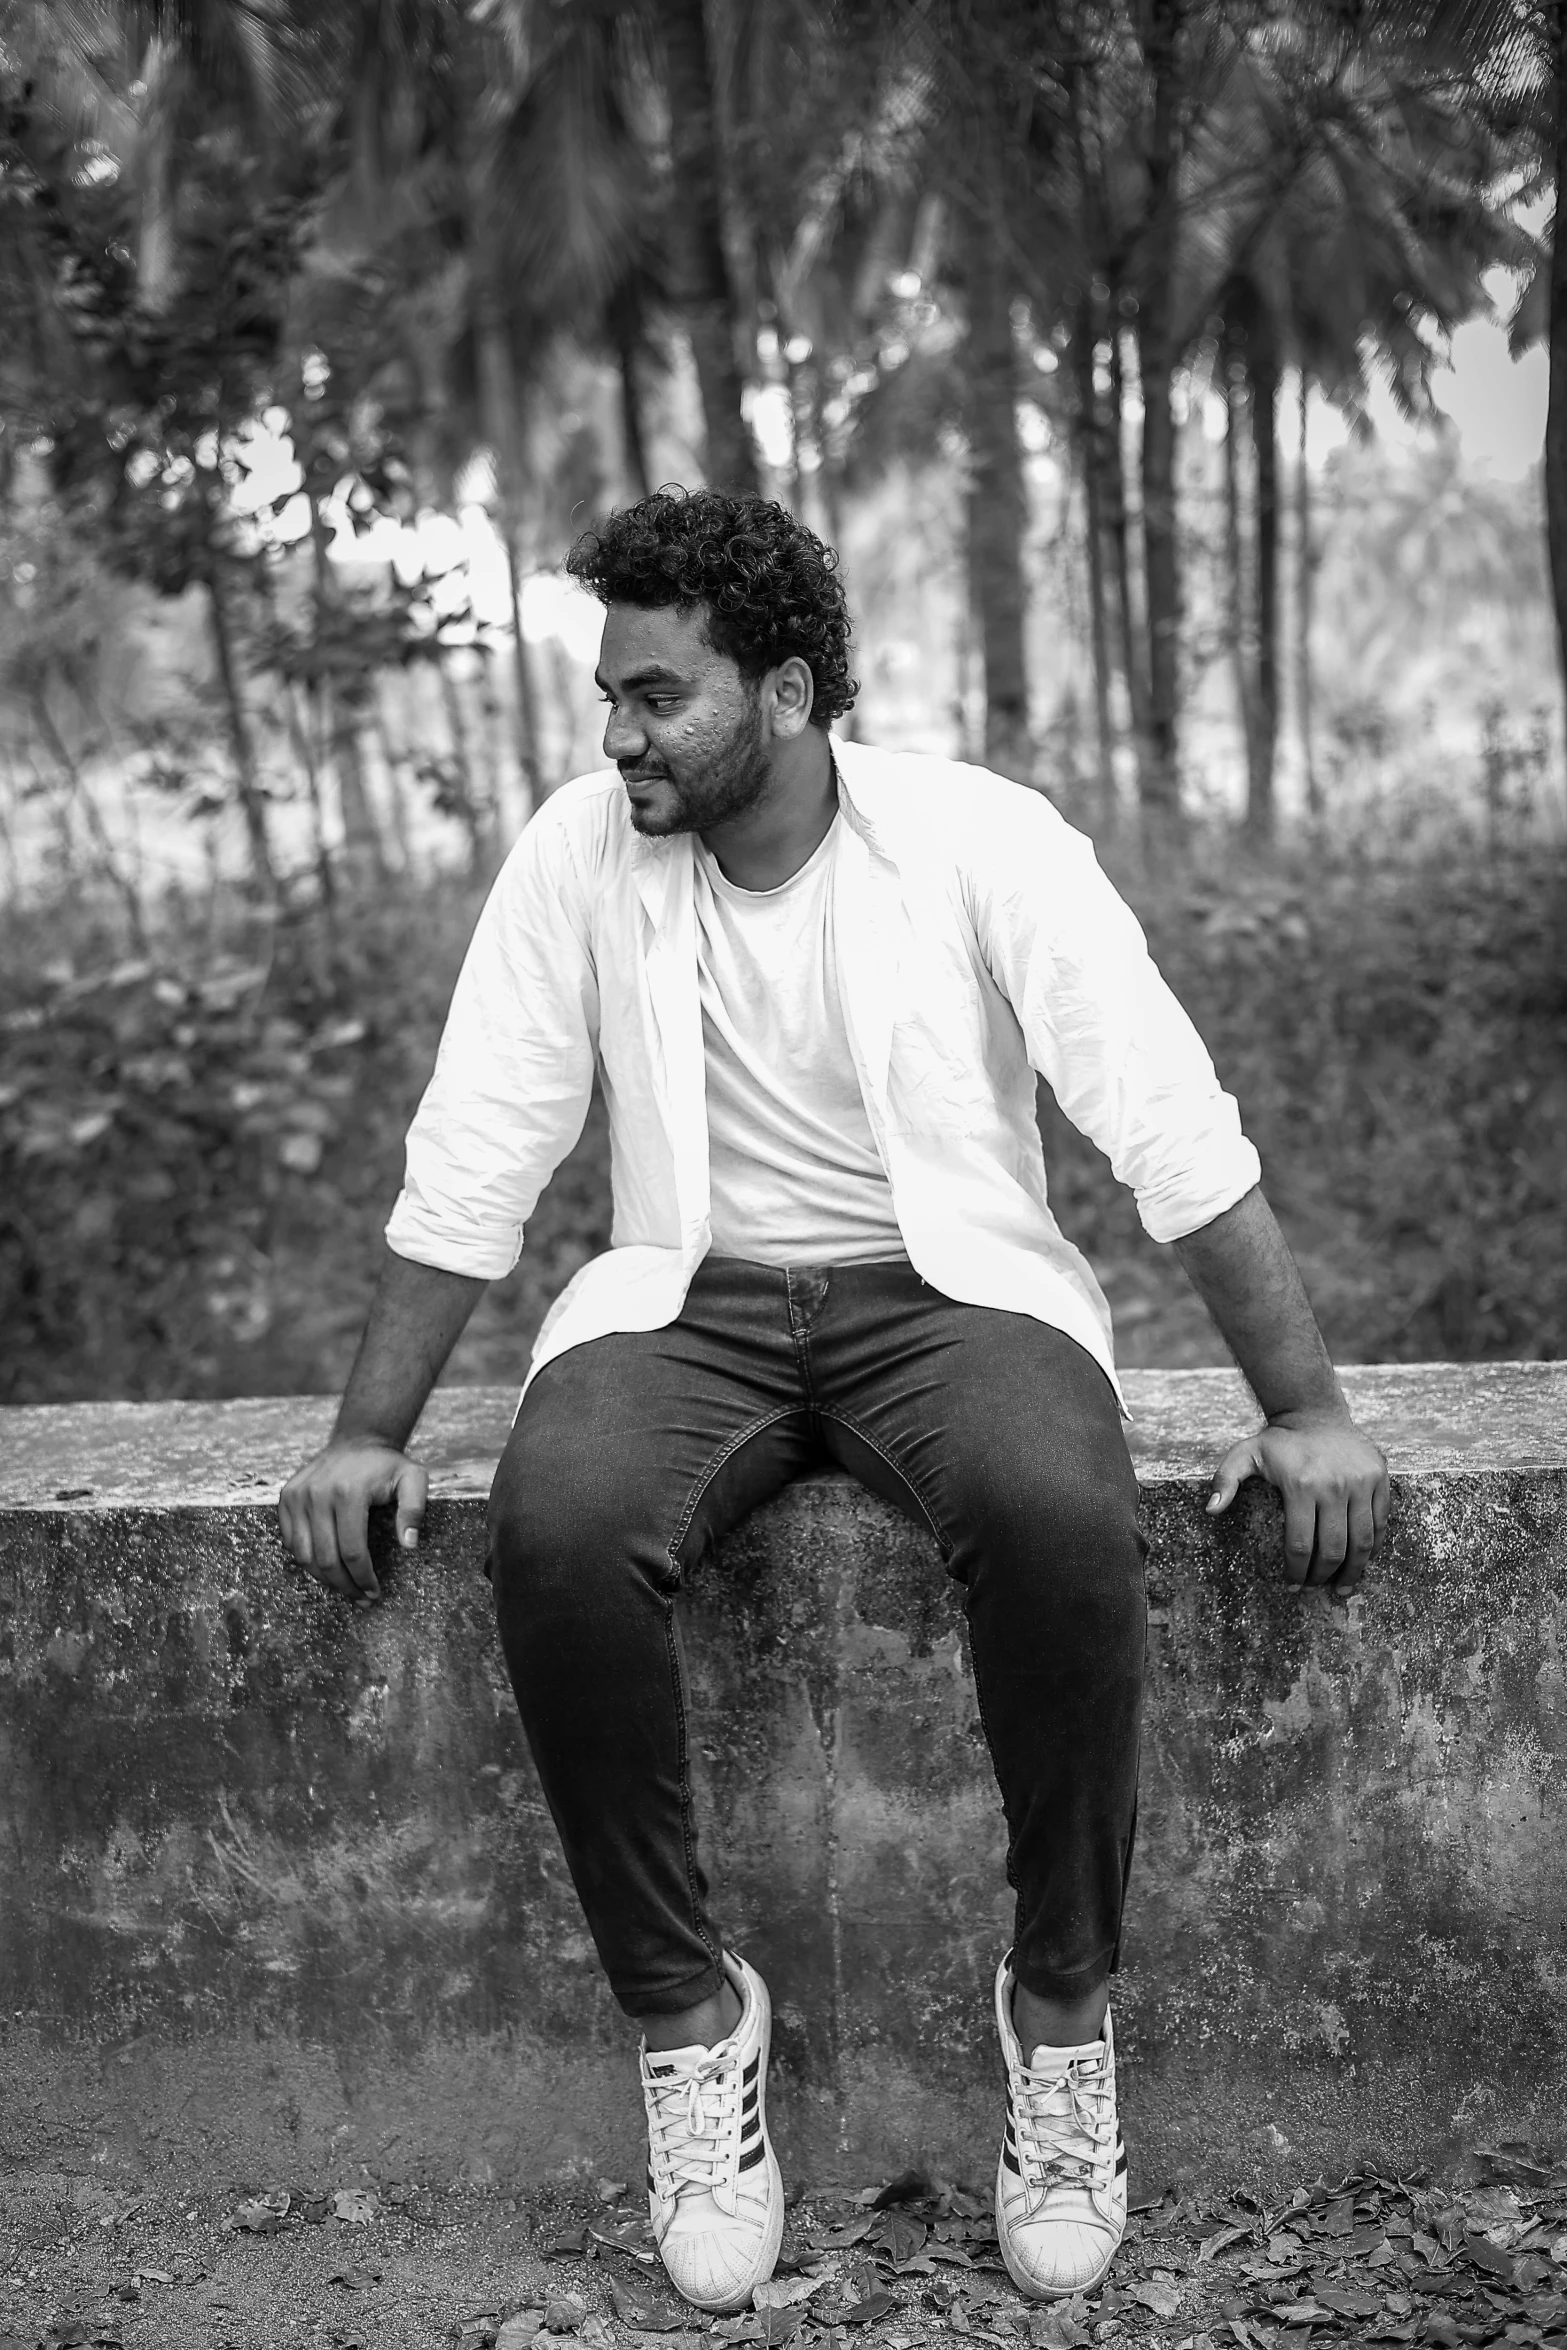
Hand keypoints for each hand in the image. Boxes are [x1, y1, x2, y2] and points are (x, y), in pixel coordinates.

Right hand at [277, 1440, 427, 1603]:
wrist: (358, 1441)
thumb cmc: (388, 1466)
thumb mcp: (413, 1479)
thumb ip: (415, 1510)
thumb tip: (409, 1544)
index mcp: (349, 1492)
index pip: (352, 1551)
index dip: (363, 1578)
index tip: (374, 1593)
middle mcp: (318, 1494)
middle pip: (326, 1559)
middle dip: (345, 1586)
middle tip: (361, 1598)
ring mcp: (298, 1496)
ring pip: (304, 1555)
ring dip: (323, 1579)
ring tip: (345, 1588)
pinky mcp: (286, 1498)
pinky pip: (290, 1542)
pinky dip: (307, 1560)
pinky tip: (326, 1568)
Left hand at [1205, 1410, 1387, 1594]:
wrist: (1315, 1413)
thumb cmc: (1278, 1442)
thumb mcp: (1244, 1454)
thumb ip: (1225, 1480)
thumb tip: (1211, 1510)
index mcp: (1301, 1485)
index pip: (1301, 1544)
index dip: (1297, 1572)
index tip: (1292, 1586)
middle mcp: (1334, 1486)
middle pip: (1334, 1548)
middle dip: (1322, 1576)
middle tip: (1314, 1587)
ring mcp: (1361, 1482)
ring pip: (1363, 1540)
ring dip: (1354, 1570)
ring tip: (1342, 1586)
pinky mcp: (1379, 1478)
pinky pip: (1381, 1521)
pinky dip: (1374, 1546)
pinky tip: (1361, 1560)